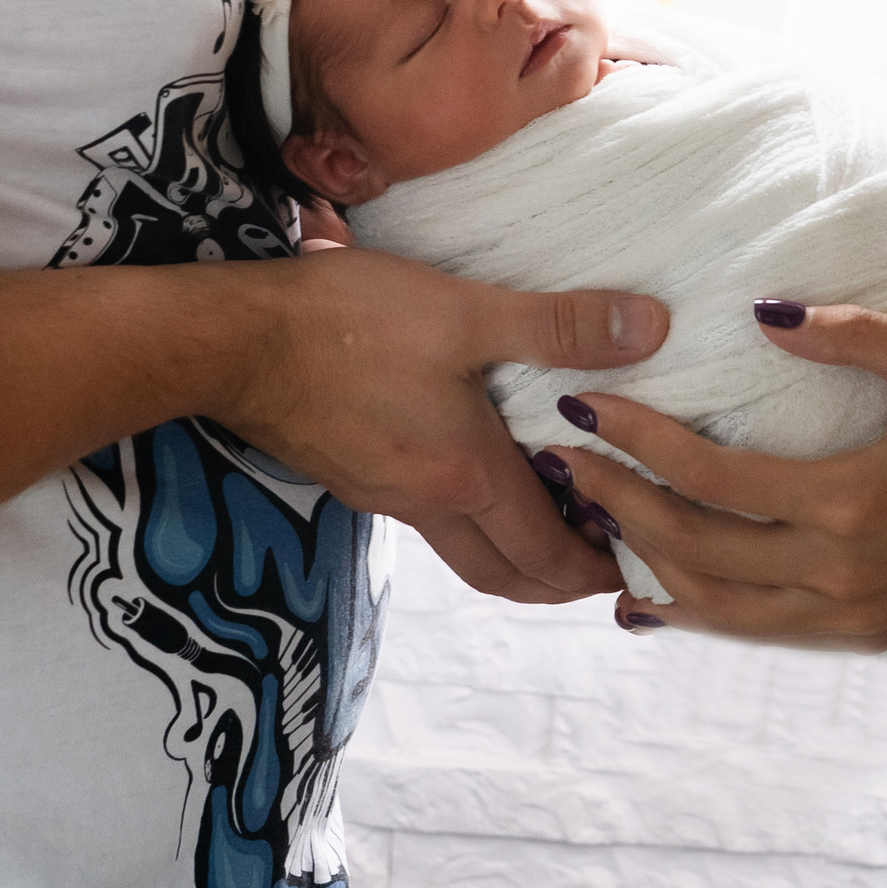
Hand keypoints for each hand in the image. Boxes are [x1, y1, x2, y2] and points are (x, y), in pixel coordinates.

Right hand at [221, 247, 668, 605]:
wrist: (235, 343)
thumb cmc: (347, 323)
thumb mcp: (463, 310)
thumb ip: (557, 324)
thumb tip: (651, 327)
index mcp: (465, 477)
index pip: (547, 555)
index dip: (600, 565)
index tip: (643, 560)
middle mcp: (427, 504)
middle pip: (508, 574)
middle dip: (564, 577)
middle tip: (611, 554)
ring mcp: (385, 495)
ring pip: (467, 550)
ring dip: (518, 549)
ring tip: (559, 511)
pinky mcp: (354, 473)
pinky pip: (430, 520)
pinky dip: (473, 518)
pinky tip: (480, 468)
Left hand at [557, 301, 886, 645]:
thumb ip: (849, 332)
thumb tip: (761, 309)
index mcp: (851, 502)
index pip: (713, 478)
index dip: (640, 443)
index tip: (584, 406)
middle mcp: (840, 572)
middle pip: (695, 549)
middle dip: (616, 503)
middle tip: (557, 462)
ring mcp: (848, 616)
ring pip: (716, 607)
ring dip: (642, 564)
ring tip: (584, 520)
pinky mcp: (860, 636)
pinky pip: (757, 632)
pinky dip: (694, 615)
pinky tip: (649, 595)